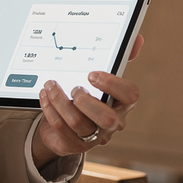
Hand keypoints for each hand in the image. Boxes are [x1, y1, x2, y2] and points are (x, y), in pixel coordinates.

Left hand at [32, 34, 143, 168]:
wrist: (66, 125)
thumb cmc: (88, 96)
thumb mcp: (101, 80)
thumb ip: (117, 59)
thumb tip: (137, 38)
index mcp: (123, 103)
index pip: (130, 95)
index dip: (112, 84)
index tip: (92, 74)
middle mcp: (113, 122)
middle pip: (106, 118)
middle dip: (86, 101)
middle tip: (73, 88)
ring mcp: (95, 136)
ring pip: (78, 122)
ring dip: (60, 101)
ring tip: (50, 86)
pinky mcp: (75, 145)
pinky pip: (61, 129)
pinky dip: (50, 109)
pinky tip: (45, 97)